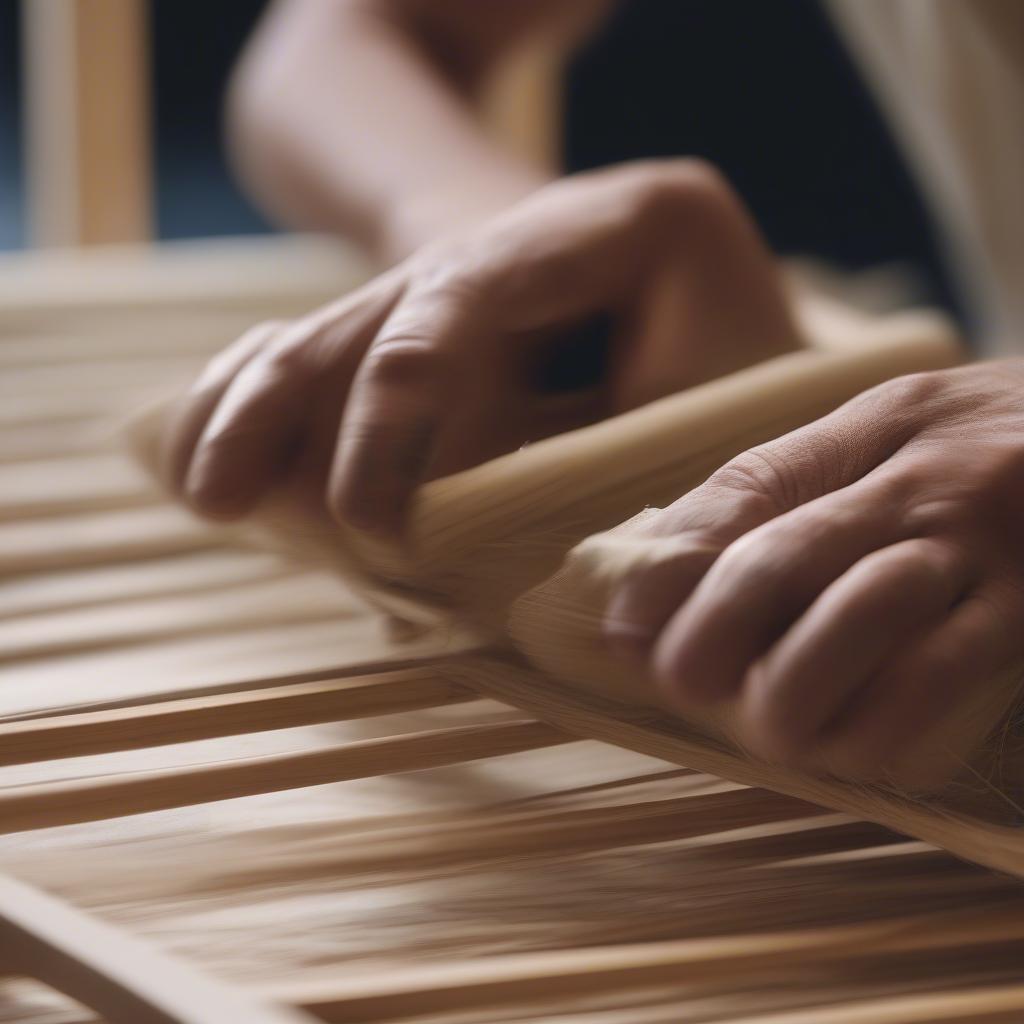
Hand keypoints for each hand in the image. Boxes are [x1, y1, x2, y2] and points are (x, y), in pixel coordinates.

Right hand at [163, 160, 798, 535]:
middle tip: (233, 498)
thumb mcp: (707, 427)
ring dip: (262, 406)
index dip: (405, 401)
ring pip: (344, 323)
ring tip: (200, 485)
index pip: (482, 291)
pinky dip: (274, 403)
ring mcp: (480, 271)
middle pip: (391, 303)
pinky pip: (336, 350)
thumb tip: (473, 567)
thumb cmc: (743, 396)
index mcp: (633, 218)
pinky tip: (208, 451)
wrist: (730, 331)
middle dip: (305, 407)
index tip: (371, 519)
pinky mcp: (438, 321)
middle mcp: (539, 228)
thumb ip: (610, 482)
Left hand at [603, 360, 1023, 782]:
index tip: (625, 624)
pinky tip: (854, 748)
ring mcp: (987, 541)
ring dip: (793, 683)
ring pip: (861, 613)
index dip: (674, 562)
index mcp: (877, 424)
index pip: (747, 487)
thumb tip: (681, 561)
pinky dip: (886, 719)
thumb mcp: (906, 433)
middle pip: (784, 554)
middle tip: (679, 680)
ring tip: (764, 729)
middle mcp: (925, 475)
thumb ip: (810, 486)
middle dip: (713, 630)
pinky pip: (948, 669)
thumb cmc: (1000, 447)